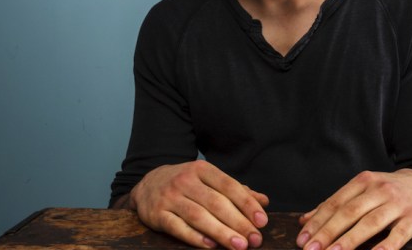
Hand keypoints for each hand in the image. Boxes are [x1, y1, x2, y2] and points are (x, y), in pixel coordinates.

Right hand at [129, 160, 269, 249]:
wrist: (148, 184)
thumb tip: (264, 201)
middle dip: (238, 222)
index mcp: (202, 170)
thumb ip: (237, 191)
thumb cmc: (187, 184)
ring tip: (239, 246)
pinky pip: (178, 227)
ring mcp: (169, 197)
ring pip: (198, 216)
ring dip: (221, 232)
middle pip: (216, 203)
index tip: (262, 221)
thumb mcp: (209, 180)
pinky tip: (211, 245)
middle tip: (255, 239)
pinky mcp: (157, 215)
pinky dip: (195, 237)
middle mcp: (185, 181)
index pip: (229, 186)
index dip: (247, 204)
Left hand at [296, 169, 411, 249]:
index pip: (335, 203)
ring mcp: (398, 204)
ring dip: (350, 240)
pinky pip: (398, 235)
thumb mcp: (361, 191)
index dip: (318, 222)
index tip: (302, 239)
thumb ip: (334, 204)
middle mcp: (379, 190)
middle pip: (349, 212)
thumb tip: (304, 220)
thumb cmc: (386, 192)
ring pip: (371, 223)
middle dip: (328, 232)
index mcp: (363, 182)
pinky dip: (385, 247)